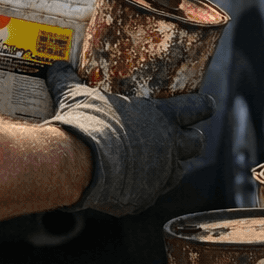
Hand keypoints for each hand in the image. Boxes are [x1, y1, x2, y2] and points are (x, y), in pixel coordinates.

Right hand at [43, 62, 213, 216]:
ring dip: (172, 165)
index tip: (208, 104)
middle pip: (195, 143)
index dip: (204, 105)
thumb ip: (69, 80)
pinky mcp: (144, 198)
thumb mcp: (77, 95)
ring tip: (160, 162)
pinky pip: (151, 193)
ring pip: (179, 171)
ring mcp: (159, 175)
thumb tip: (55, 66)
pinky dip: (145, 189)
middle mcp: (169, 146)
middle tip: (182, 135)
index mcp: (162, 117)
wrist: (78, 164)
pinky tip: (131, 184)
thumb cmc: (85, 124)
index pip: (196, 107)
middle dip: (191, 138)